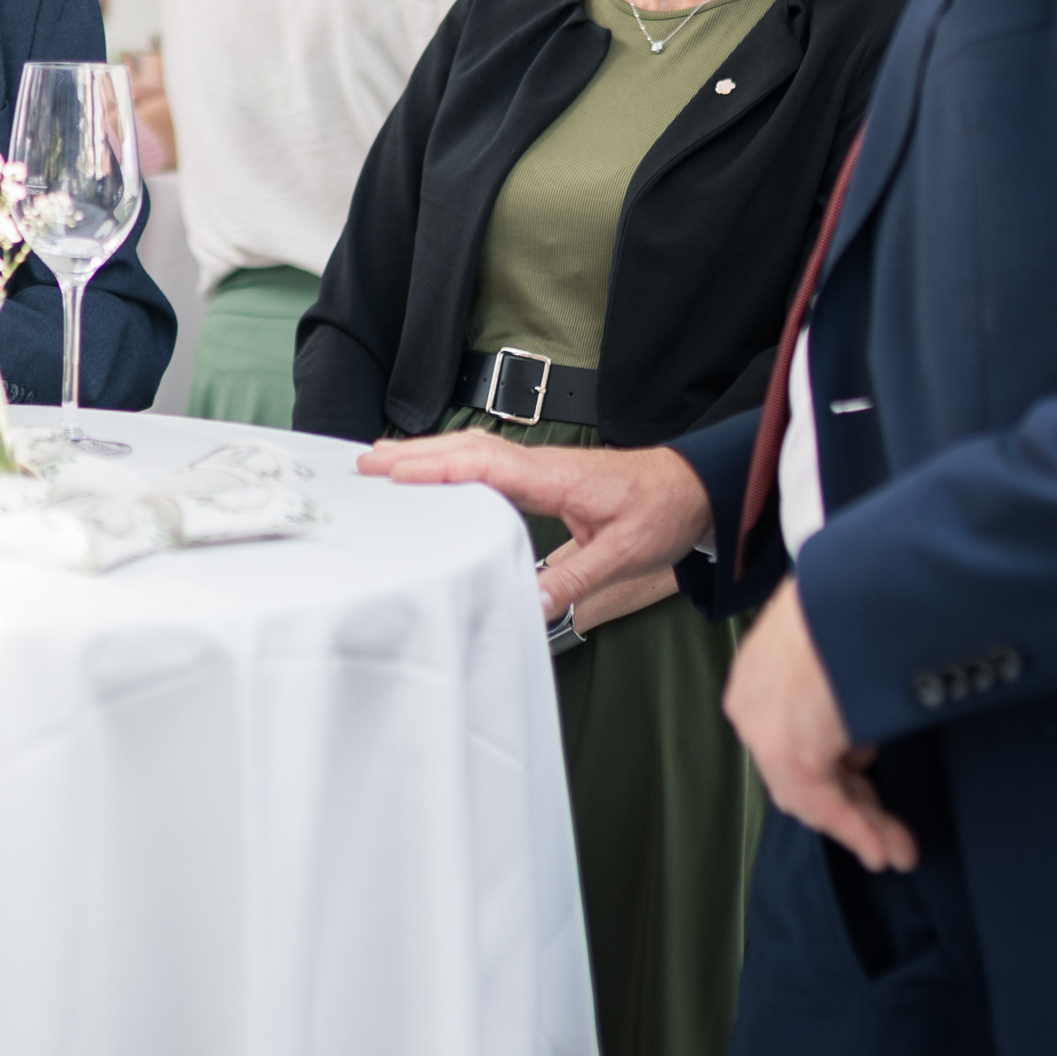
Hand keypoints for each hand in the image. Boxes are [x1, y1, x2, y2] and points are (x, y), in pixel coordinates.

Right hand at [361, 432, 711, 620]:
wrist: (691, 489)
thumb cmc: (660, 513)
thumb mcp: (625, 555)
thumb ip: (576, 580)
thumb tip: (530, 606)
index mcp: (557, 477)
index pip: (486, 467)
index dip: (439, 468)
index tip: (397, 474)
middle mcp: (541, 464)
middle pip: (466, 449)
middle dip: (414, 454)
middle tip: (365, 463)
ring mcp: (539, 466)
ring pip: (472, 450)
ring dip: (426, 453)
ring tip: (380, 461)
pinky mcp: (541, 474)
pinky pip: (485, 461)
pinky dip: (450, 460)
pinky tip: (430, 470)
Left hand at [726, 581, 918, 874]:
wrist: (858, 586)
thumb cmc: (859, 597)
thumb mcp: (841, 630)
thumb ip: (838, 674)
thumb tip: (864, 704)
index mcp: (760, 667)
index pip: (794, 732)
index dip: (835, 764)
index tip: (869, 782)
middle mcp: (752, 700)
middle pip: (803, 767)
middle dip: (853, 803)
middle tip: (891, 834)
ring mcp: (764, 727)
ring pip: (812, 791)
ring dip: (861, 823)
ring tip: (898, 849)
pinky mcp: (786, 750)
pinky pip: (821, 803)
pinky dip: (856, 829)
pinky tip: (884, 849)